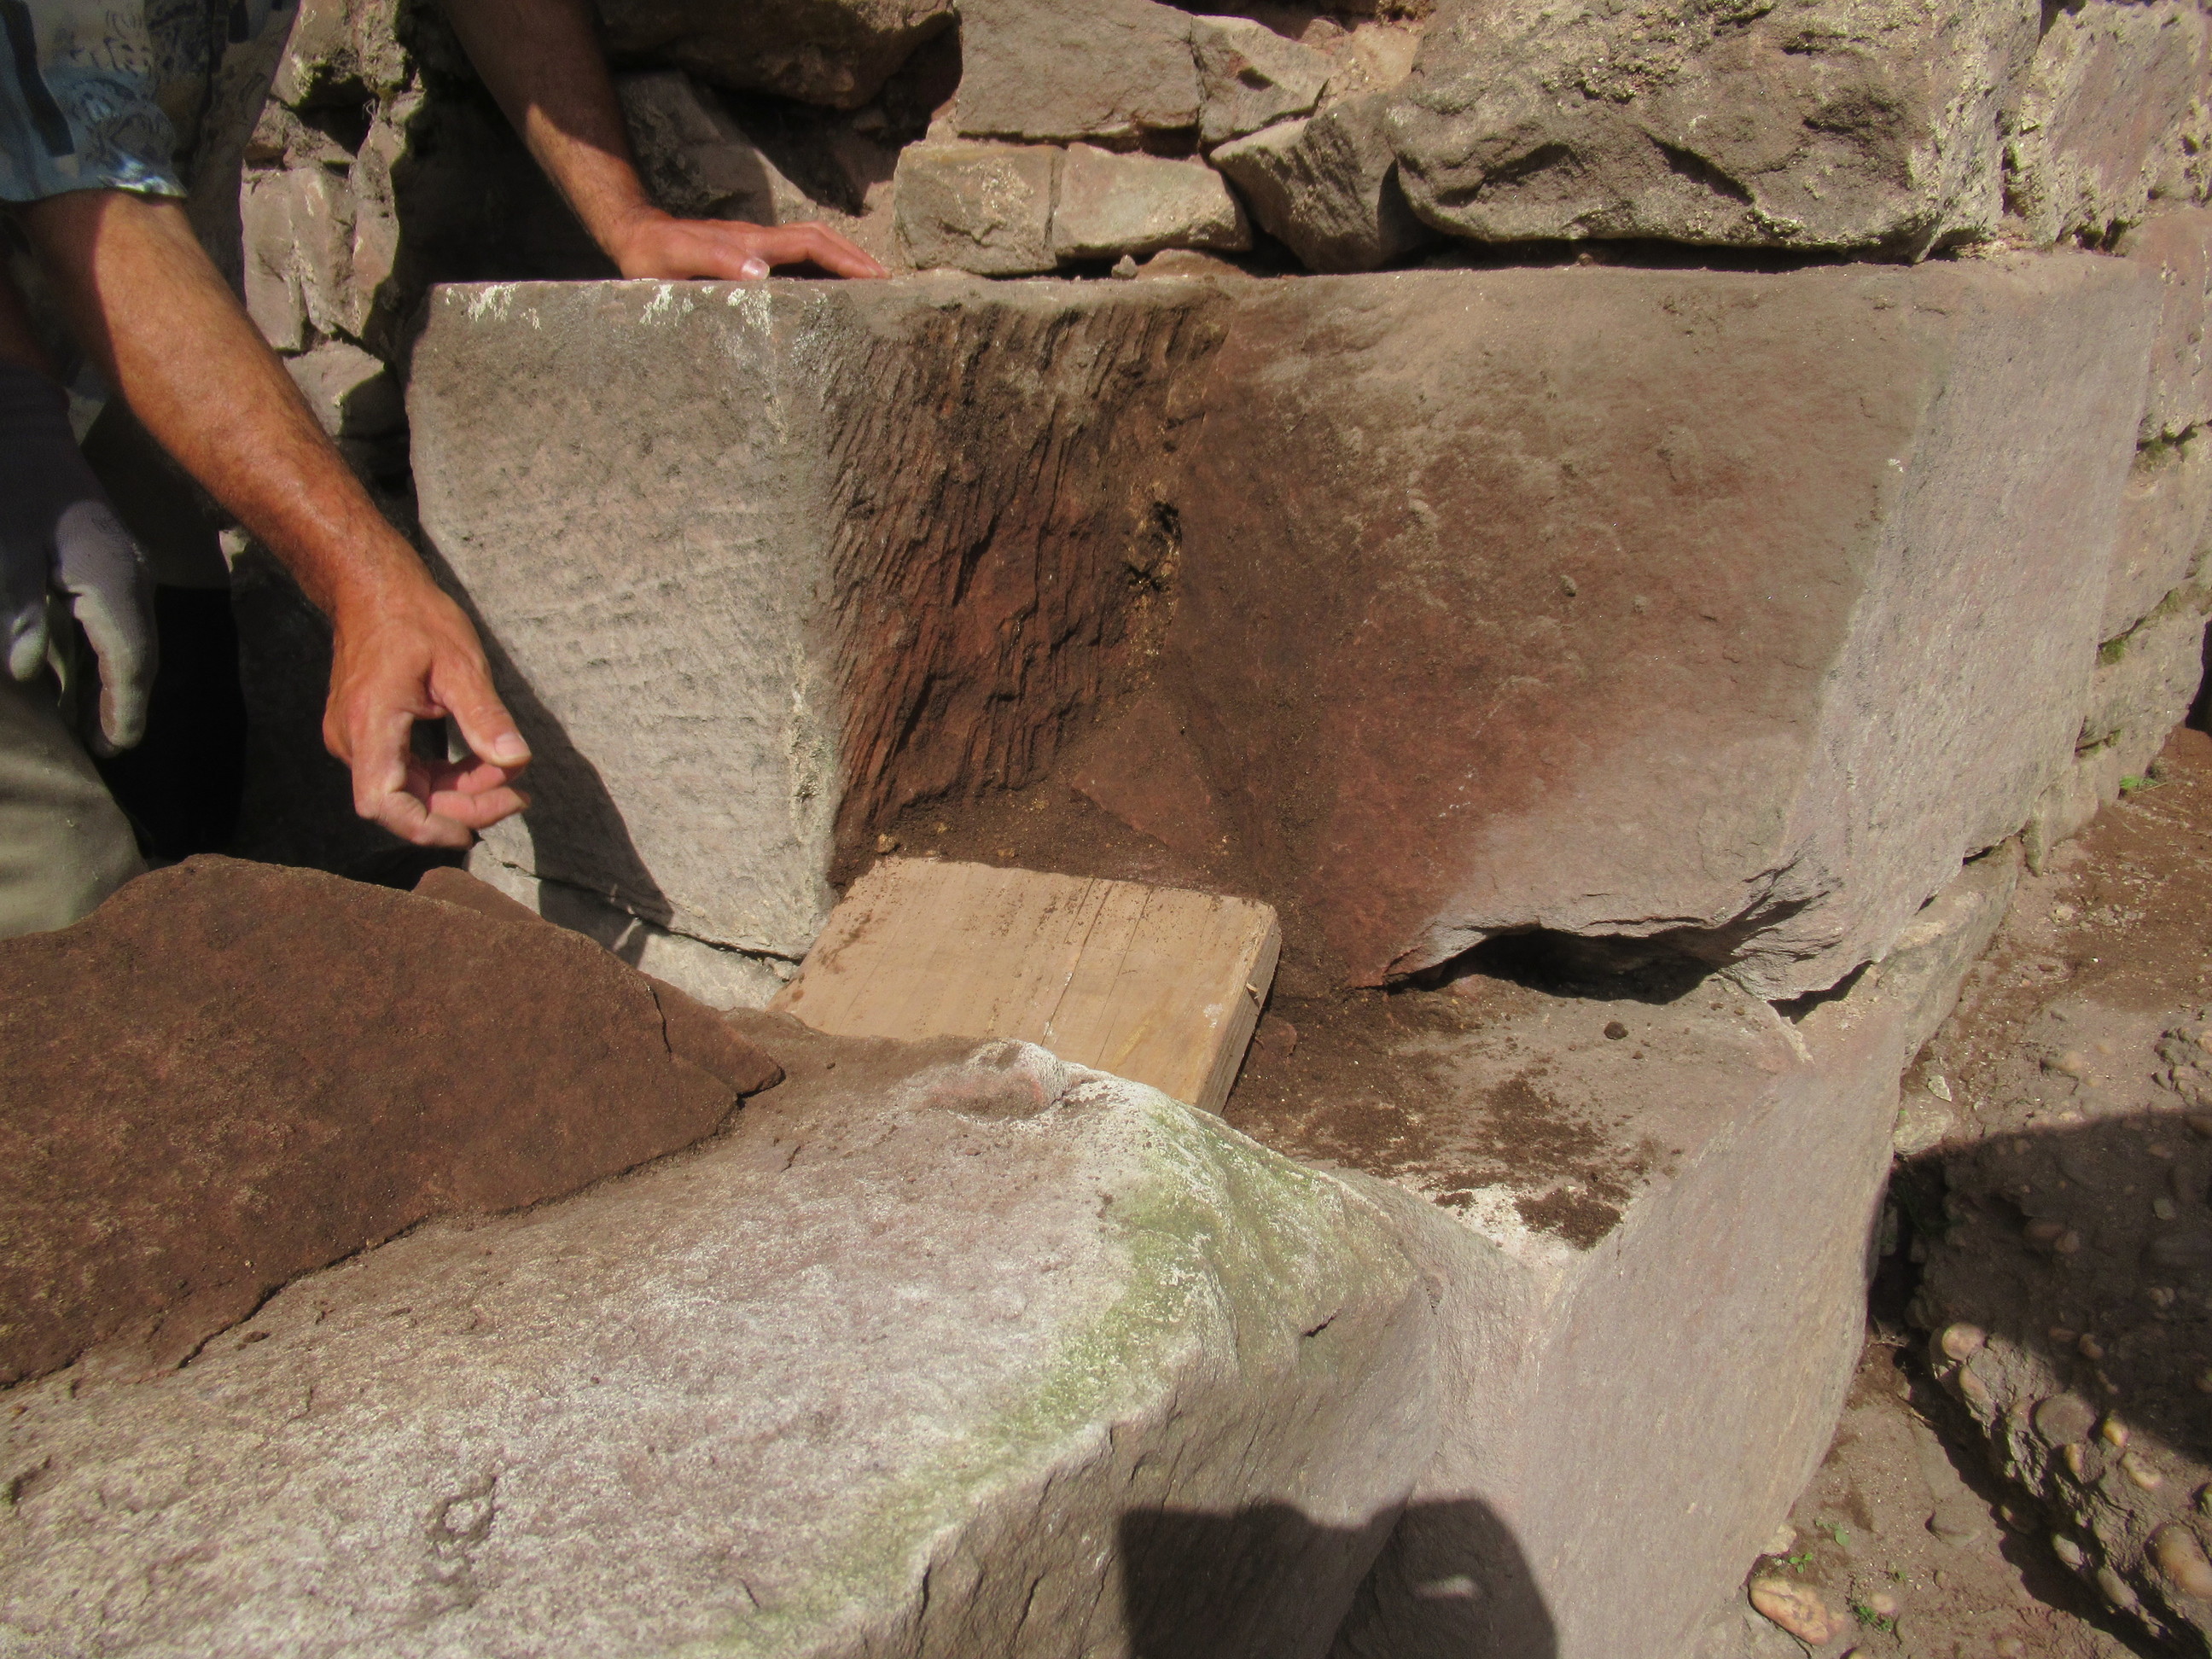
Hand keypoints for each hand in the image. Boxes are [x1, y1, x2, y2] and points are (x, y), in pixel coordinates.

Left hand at [0, 364, 155, 754]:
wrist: (19, 421)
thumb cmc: (9, 483)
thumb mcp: (2, 549)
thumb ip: (14, 612)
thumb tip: (24, 673)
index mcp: (109, 580)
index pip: (128, 660)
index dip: (121, 709)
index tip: (115, 749)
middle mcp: (129, 578)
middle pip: (138, 656)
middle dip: (123, 704)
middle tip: (106, 749)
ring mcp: (124, 567)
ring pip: (131, 640)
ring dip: (114, 682)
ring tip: (95, 725)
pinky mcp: (108, 559)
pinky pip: (117, 621)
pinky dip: (105, 655)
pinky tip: (85, 673)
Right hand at [322, 574, 531, 847]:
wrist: (374, 589)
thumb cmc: (414, 618)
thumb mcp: (460, 664)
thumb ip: (485, 716)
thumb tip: (516, 761)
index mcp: (369, 726)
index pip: (385, 804)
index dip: (428, 828)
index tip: (476, 831)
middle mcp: (353, 741)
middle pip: (404, 803)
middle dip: (463, 806)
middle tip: (518, 796)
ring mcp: (357, 739)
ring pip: (409, 790)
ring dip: (459, 791)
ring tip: (508, 776)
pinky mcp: (370, 735)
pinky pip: (406, 772)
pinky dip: (445, 776)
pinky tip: (483, 765)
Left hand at [604, 207, 887, 280]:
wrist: (633, 237)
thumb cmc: (651, 256)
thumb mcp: (676, 258)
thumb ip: (716, 260)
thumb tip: (765, 273)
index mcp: (752, 242)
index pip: (812, 245)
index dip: (847, 260)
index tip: (879, 279)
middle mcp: (761, 242)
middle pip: (822, 242)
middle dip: (858, 260)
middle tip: (892, 287)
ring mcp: (757, 249)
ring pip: (813, 250)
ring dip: (844, 265)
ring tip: (872, 291)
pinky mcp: (750, 258)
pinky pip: (796, 263)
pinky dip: (822, 274)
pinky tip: (831, 296)